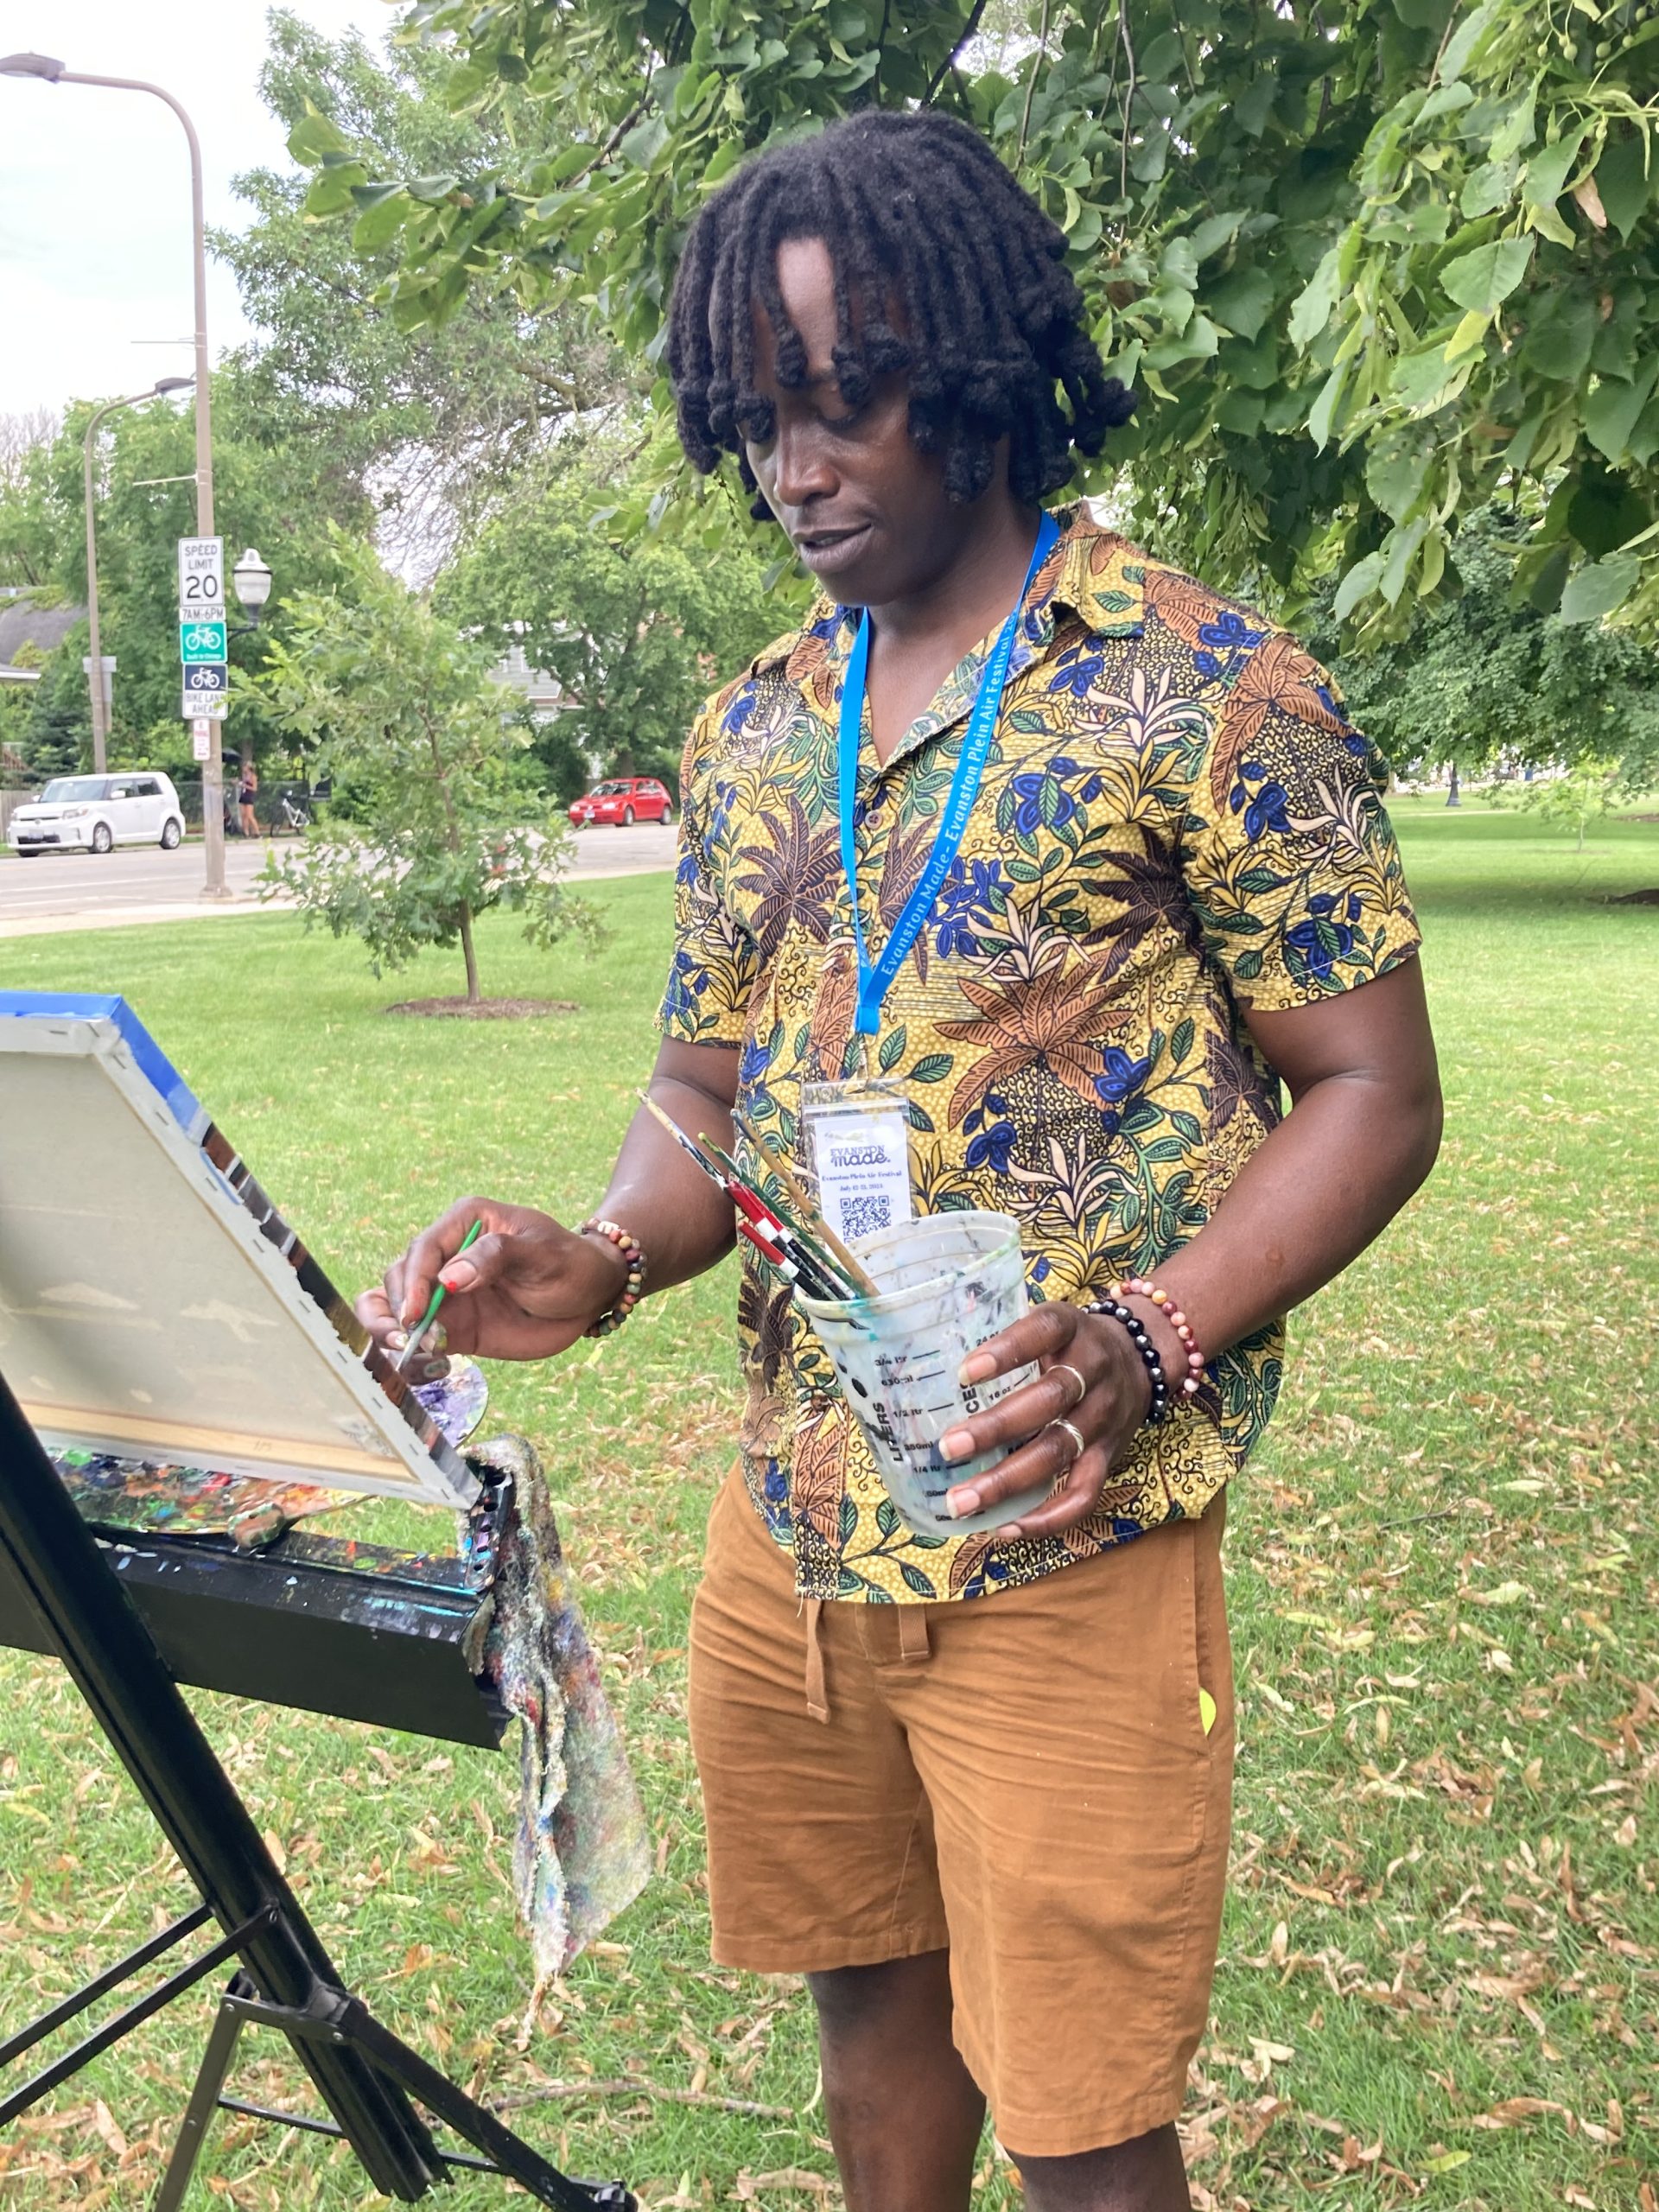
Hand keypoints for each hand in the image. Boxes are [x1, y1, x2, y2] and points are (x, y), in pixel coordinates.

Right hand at [355, 1196, 628, 1364]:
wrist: (589, 1295)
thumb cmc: (569, 1263)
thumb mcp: (543, 1254)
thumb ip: (497, 1257)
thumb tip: (450, 1278)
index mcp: (465, 1221)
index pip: (424, 1248)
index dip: (415, 1281)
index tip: (417, 1313)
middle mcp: (447, 1255)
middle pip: (401, 1277)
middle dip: (397, 1307)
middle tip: (407, 1337)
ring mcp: (446, 1292)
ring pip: (396, 1305)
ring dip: (389, 1327)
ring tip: (402, 1349)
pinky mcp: (453, 1325)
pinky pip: (416, 1334)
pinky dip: (406, 1348)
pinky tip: (416, 1363)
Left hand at [934, 1302, 1163, 1539]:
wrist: (1143, 1357)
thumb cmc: (1071, 1343)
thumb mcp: (1049, 1322)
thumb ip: (1002, 1332)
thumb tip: (926, 1354)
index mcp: (1071, 1329)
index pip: (1043, 1331)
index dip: (1007, 1350)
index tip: (963, 1373)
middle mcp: (1093, 1372)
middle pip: (1048, 1401)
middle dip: (996, 1428)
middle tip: (947, 1447)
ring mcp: (1103, 1417)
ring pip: (1058, 1452)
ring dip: (1007, 1481)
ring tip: (961, 1501)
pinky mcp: (1110, 1455)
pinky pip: (1084, 1494)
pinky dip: (1047, 1518)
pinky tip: (1005, 1528)